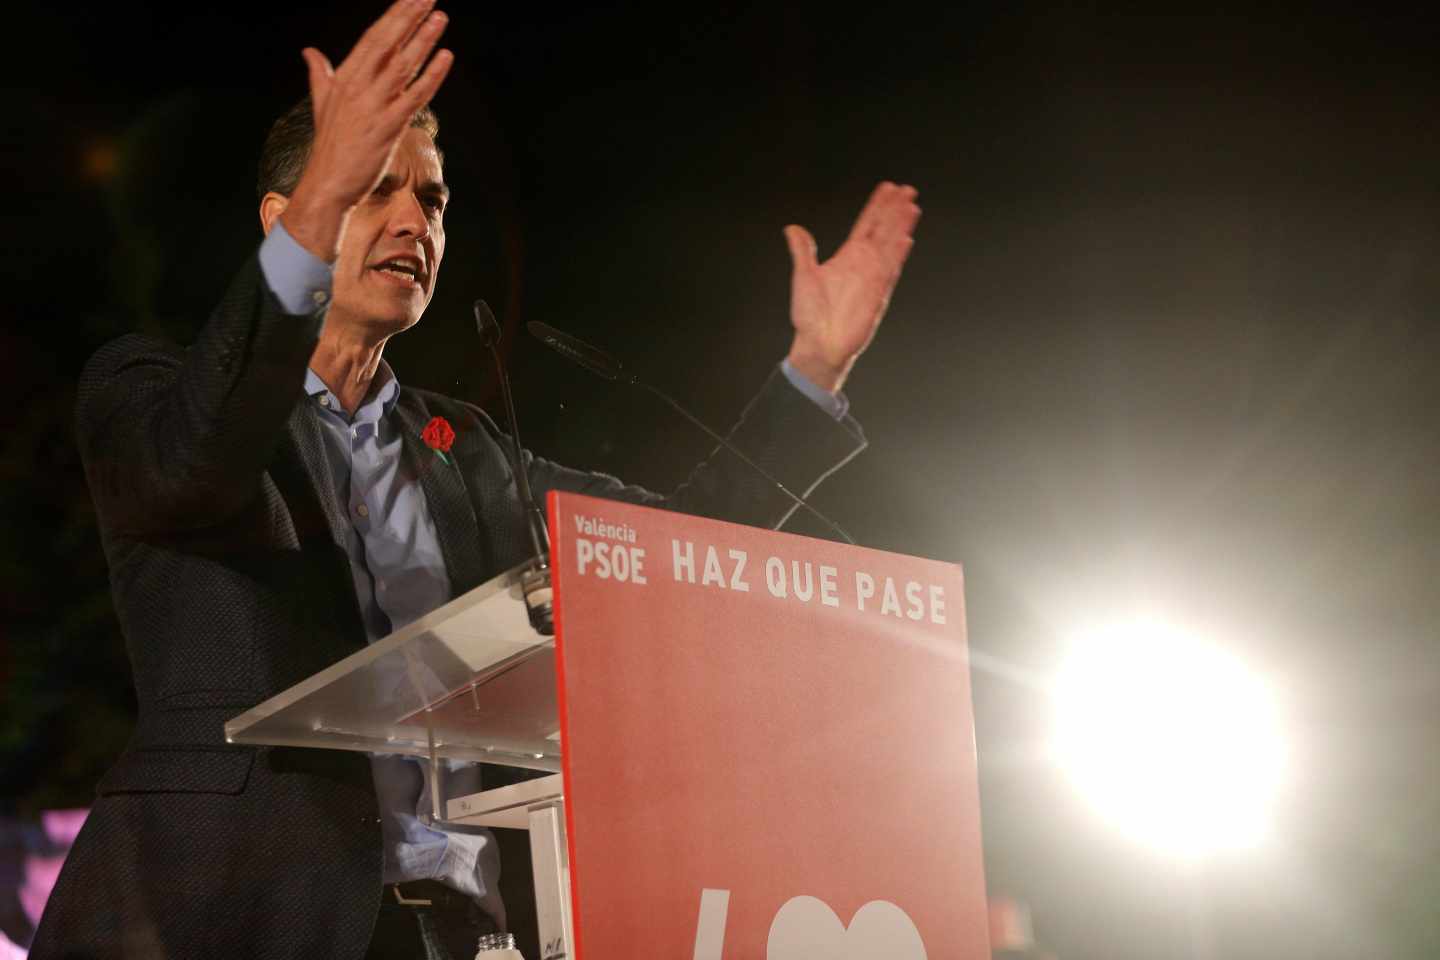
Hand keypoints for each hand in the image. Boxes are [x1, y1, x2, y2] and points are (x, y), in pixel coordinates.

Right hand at [281, 0, 454, 260]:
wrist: (327, 183)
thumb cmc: (329, 145)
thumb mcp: (321, 103)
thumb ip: (320, 74)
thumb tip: (310, 52)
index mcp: (345, 77)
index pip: (373, 37)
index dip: (394, 16)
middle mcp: (359, 85)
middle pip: (388, 42)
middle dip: (409, 16)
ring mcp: (374, 105)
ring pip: (403, 64)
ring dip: (423, 39)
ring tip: (440, 17)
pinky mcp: (388, 126)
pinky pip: (415, 95)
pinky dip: (432, 76)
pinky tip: (446, 57)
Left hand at [783, 182, 920, 392]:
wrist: (819, 344)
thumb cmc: (810, 316)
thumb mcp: (803, 276)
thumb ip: (802, 251)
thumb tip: (793, 229)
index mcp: (847, 258)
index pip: (866, 225)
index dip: (877, 206)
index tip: (887, 188)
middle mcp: (863, 264)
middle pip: (883, 230)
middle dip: (895, 210)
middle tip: (907, 190)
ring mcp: (872, 278)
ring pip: (890, 246)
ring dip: (900, 227)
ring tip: (911, 206)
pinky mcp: (877, 294)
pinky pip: (889, 271)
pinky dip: (896, 256)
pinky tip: (905, 240)